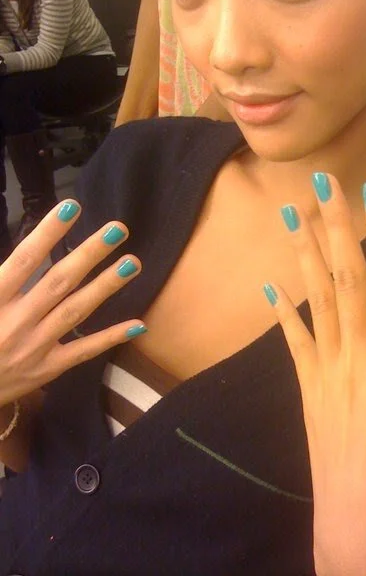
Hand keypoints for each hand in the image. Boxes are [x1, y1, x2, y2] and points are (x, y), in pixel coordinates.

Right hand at [0, 200, 145, 407]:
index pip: (24, 260)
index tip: (71, 208)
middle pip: (58, 282)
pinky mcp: (46, 369)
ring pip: (76, 312)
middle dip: (90, 253)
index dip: (47, 233)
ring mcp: (34, 347)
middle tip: (118, 229)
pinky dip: (111, 338)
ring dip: (106, 286)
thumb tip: (21, 256)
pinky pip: (83, 352)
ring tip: (132, 263)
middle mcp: (15, 322)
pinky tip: (138, 324)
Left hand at [263, 176, 365, 575]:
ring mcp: (327, 372)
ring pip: (315, 300)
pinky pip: (294, 343)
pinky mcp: (309, 393)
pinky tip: (270, 286)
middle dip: (336, 226)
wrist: (361, 537)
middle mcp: (357, 355)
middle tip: (322, 181)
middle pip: (346, 278)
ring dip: (304, 253)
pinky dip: (283, 311)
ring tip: (290, 213)